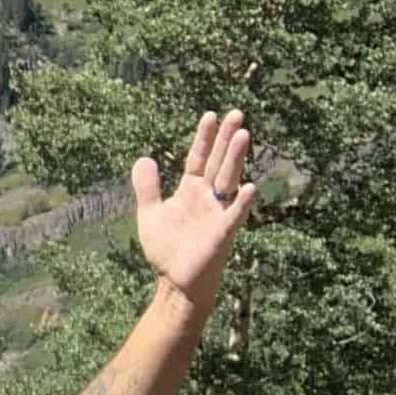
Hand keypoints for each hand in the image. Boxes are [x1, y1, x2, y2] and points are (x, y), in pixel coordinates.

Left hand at [134, 109, 256, 303]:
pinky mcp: (222, 233)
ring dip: (236, 159)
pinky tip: (251, 187)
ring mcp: (218, 213)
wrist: (175, 280)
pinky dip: (242, 203)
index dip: (204, 138)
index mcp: (190, 191)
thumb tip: (144, 158)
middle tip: (237, 114)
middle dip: (227, 139)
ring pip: (229, 180)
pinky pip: (235, 215)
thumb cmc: (167, 248)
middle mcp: (208, 198)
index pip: (198, 158)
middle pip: (218, 162)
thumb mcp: (150, 213)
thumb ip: (148, 187)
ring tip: (244, 135)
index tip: (211, 115)